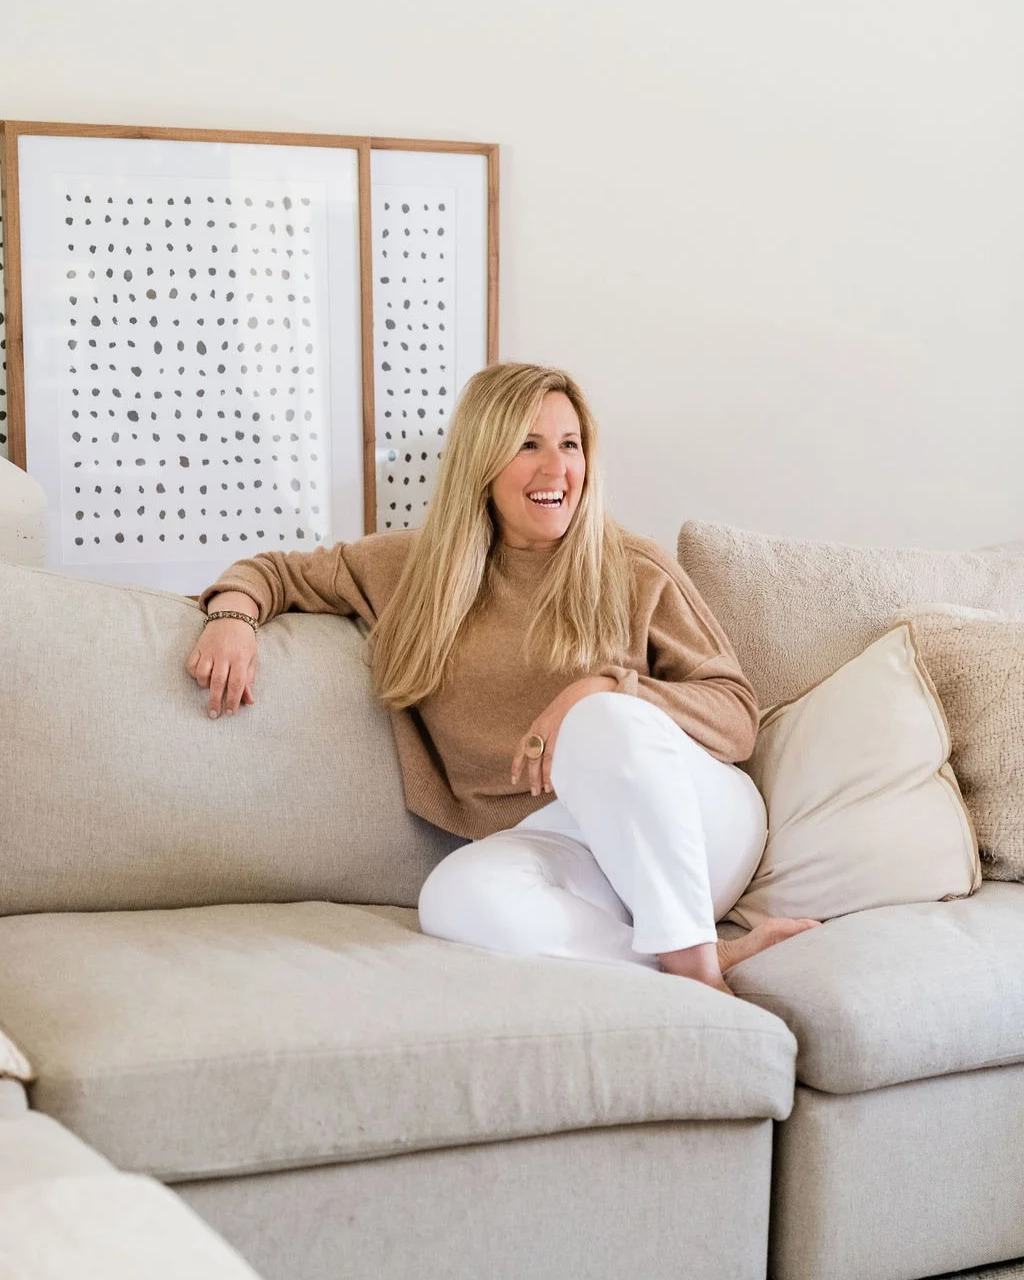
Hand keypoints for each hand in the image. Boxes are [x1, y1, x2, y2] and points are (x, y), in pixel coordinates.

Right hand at [186, 618, 257, 718]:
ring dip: (204, 685)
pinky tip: (200, 676)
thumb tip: (249, 701)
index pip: (237, 683)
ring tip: (208, 688)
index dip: (233, 700)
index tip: (230, 713)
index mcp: (241, 658)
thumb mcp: (252, 658)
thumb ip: (249, 679)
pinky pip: (191, 664)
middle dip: (215, 701)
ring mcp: (209, 650)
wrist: (231, 617)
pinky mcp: (198, 646)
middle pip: (218, 682)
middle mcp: (224, 654)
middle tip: (214, 714)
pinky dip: (193, 673)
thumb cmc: (244, 641)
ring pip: (202, 673)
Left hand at [511, 676, 616, 796]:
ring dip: (540, 777)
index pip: (522, 746)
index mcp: (538, 725)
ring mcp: (549, 730)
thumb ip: (553, 730)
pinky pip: (552, 755)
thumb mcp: (557, 716)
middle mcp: (540, 728)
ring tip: (542, 790)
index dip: (517, 763)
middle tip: (533, 791)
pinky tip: (551, 781)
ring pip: (540, 759)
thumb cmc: (573, 704)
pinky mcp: (560, 732)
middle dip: (530, 776)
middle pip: (530, 756)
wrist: (584, 690)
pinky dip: (550, 770)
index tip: (514, 778)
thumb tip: (554, 747)